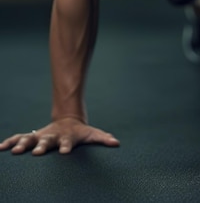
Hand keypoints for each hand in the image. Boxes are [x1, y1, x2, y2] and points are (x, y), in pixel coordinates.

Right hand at [0, 117, 119, 154]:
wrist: (68, 120)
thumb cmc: (80, 132)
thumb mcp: (92, 134)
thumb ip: (102, 138)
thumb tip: (116, 142)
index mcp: (66, 138)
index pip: (67, 143)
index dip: (66, 147)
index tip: (64, 152)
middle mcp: (52, 136)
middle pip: (46, 141)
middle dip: (41, 146)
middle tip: (36, 152)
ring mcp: (41, 135)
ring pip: (30, 138)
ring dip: (22, 144)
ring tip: (15, 151)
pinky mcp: (33, 136)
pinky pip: (19, 138)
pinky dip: (10, 142)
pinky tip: (1, 148)